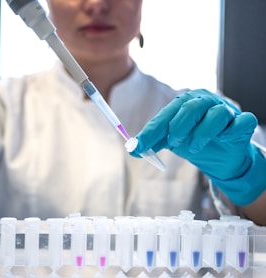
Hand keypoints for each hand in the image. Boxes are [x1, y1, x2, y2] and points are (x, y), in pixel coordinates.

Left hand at [131, 89, 265, 204]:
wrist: (221, 156)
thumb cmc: (195, 141)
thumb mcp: (172, 141)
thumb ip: (154, 142)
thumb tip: (133, 149)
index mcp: (185, 104)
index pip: (166, 114)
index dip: (151, 131)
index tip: (138, 146)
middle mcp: (206, 102)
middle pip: (191, 107)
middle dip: (179, 127)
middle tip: (174, 142)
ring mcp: (226, 111)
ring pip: (216, 114)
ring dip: (202, 134)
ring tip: (194, 148)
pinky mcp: (243, 123)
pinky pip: (242, 122)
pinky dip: (231, 131)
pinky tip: (223, 138)